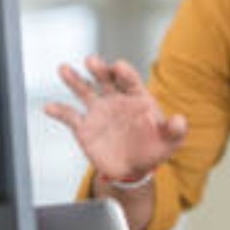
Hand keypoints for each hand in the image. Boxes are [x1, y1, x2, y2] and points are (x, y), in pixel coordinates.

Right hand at [42, 55, 187, 181]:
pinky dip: (59, 111)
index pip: (130, 80)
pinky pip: (70, 116)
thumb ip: (175, 131)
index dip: (124, 73)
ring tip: (64, 69)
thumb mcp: (170, 142)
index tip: (118, 67)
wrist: (133, 168)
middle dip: (99, 70)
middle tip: (92, 61)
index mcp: (137, 98)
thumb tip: (180, 120)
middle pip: (105, 80)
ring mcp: (99, 111)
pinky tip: (49, 107)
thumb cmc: (153, 149)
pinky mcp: (84, 127)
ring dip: (74, 79)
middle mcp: (116, 99)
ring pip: (84, 91)